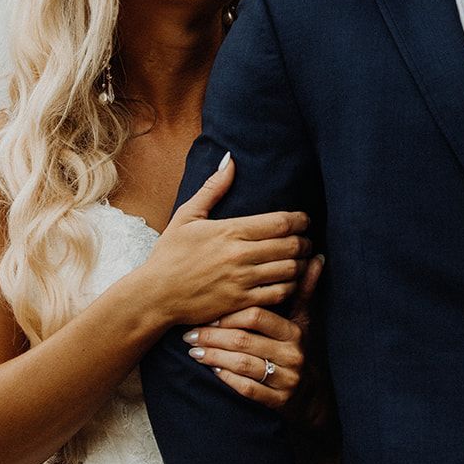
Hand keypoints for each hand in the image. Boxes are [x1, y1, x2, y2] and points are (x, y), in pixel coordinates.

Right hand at [141, 155, 310, 326]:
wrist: (155, 295)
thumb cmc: (170, 254)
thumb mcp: (187, 216)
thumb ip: (213, 188)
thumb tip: (230, 160)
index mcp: (230, 230)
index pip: (280, 222)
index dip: (300, 220)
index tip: (304, 220)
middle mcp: (240, 255)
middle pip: (291, 245)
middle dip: (306, 241)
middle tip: (308, 240)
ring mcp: (242, 281)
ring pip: (289, 271)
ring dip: (302, 264)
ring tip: (303, 260)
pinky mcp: (241, 303)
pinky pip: (279, 294)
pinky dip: (291, 287)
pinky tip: (290, 282)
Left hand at [182, 253, 324, 407]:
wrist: (313, 394)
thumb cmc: (301, 349)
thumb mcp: (304, 321)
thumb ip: (304, 290)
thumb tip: (316, 257)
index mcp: (294, 331)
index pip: (257, 316)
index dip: (230, 315)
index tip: (207, 314)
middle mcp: (292, 354)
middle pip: (244, 340)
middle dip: (213, 336)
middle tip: (190, 333)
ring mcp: (286, 379)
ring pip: (243, 365)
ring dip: (214, 357)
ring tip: (194, 350)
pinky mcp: (279, 402)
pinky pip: (247, 389)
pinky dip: (227, 379)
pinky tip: (213, 371)